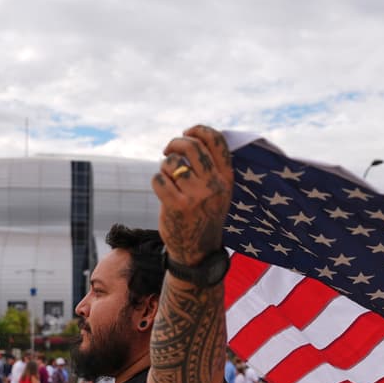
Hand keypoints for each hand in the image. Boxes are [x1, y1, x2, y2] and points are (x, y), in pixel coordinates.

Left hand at [153, 125, 232, 265]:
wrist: (198, 253)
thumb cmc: (204, 216)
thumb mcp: (218, 192)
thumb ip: (211, 168)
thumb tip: (190, 137)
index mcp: (226, 179)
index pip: (217, 141)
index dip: (199, 130)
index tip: (187, 132)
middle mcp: (214, 185)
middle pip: (192, 147)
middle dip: (175, 143)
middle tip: (168, 150)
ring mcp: (196, 196)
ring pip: (172, 163)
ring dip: (164, 167)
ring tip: (167, 179)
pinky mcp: (177, 206)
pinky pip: (159, 179)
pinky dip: (157, 181)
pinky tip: (162, 190)